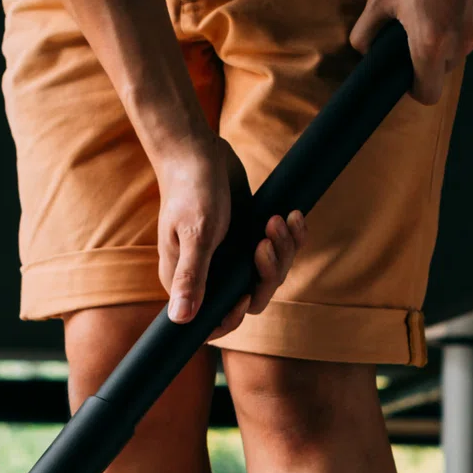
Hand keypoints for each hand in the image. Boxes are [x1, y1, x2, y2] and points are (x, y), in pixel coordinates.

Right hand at [155, 135, 307, 339]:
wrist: (198, 151)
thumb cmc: (192, 191)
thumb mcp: (196, 234)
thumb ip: (191, 278)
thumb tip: (180, 321)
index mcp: (187, 280)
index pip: (212, 320)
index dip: (234, 316)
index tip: (247, 292)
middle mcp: (209, 274)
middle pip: (250, 297)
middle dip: (267, 273)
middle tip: (265, 241)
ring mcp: (230, 256)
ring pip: (268, 273)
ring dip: (282, 249)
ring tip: (277, 219)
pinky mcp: (247, 237)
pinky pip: (278, 251)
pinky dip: (291, 236)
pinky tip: (293, 216)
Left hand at [351, 0, 472, 104]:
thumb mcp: (379, 0)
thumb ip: (366, 33)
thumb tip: (364, 50)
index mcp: (431, 46)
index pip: (428, 93)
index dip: (416, 88)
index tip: (409, 75)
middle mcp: (463, 42)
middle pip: (445, 68)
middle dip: (432, 56)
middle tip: (419, 29)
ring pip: (466, 46)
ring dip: (453, 35)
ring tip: (440, 7)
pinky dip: (472, 17)